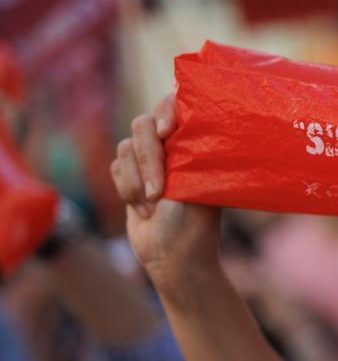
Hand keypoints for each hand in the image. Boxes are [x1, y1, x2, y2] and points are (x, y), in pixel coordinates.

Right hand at [111, 92, 221, 290]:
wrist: (173, 256)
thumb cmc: (195, 222)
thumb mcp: (197, 184)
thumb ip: (187, 152)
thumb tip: (183, 121)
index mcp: (197, 143)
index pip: (176, 104)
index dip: (166, 110)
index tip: (167, 132)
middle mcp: (172, 146)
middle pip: (142, 125)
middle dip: (148, 159)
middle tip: (160, 192)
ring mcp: (149, 160)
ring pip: (125, 148)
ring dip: (137, 182)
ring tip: (155, 206)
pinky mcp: (130, 175)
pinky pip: (115, 167)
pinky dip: (127, 190)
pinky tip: (145, 211)